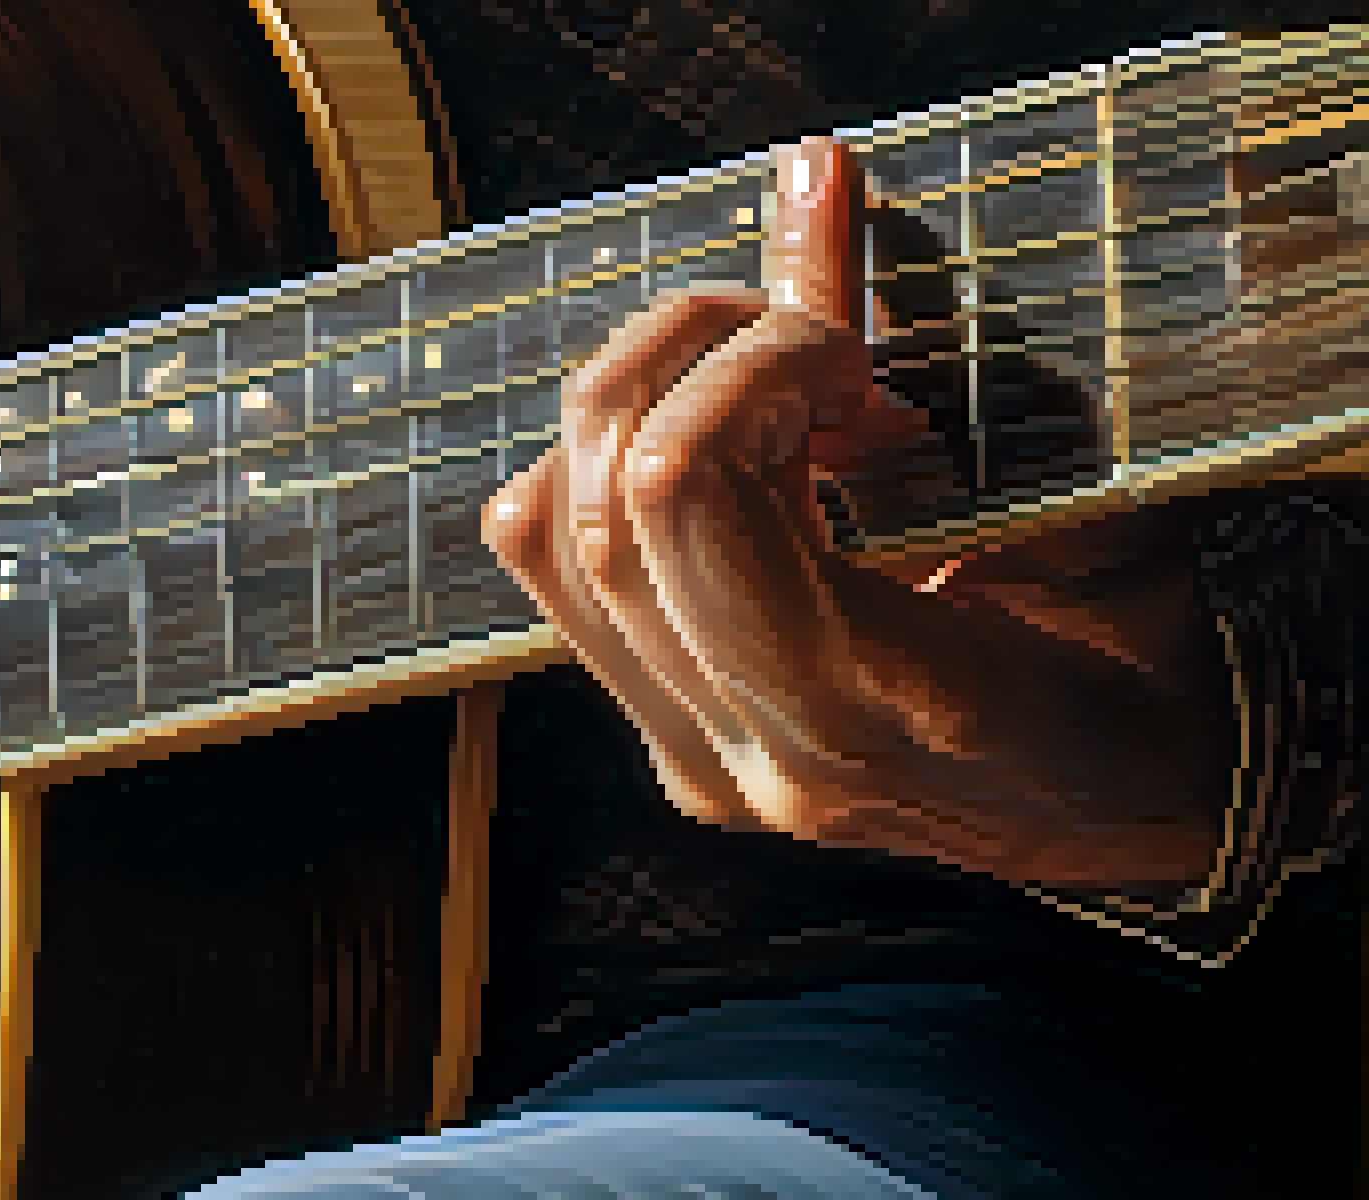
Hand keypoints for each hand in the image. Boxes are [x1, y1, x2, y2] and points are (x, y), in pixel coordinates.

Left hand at [482, 138, 1226, 887]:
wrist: (1139, 812)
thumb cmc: (1149, 659)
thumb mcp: (1096, 513)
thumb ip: (947, 373)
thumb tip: (811, 185)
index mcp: (876, 705)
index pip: (688, 493)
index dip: (753, 364)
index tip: (857, 356)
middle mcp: (756, 749)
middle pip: (608, 496)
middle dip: (695, 358)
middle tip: (811, 341)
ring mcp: (697, 754)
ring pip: (552, 527)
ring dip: (645, 400)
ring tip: (773, 389)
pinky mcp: (670, 738)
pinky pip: (559, 569)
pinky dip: (611, 466)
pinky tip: (727, 449)